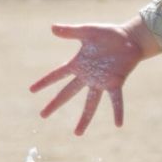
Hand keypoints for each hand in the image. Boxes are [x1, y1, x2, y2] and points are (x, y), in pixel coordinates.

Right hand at [29, 18, 156, 135]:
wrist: (130, 38)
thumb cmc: (108, 34)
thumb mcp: (87, 31)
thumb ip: (71, 32)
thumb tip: (52, 27)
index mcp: (78, 64)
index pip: (57, 74)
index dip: (44, 81)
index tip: (31, 90)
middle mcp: (87, 76)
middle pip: (68, 93)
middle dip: (55, 104)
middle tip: (42, 115)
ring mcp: (101, 81)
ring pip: (90, 103)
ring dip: (84, 119)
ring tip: (77, 134)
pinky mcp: (115, 83)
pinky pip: (116, 100)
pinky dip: (118, 111)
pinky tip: (119, 124)